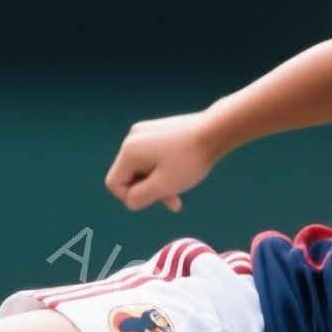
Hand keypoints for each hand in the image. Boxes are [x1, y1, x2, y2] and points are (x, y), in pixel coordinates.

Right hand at [104, 111, 222, 212]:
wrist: (216, 131)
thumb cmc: (189, 160)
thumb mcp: (163, 186)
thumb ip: (140, 198)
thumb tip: (130, 201)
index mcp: (129, 151)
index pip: (114, 183)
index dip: (131, 197)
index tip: (156, 199)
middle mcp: (132, 137)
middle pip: (129, 175)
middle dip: (148, 189)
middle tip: (173, 199)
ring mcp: (145, 131)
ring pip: (142, 167)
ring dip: (157, 181)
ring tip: (180, 188)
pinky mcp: (158, 130)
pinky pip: (152, 156)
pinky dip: (163, 168)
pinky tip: (181, 173)